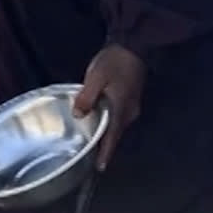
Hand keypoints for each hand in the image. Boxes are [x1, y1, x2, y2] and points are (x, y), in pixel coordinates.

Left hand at [73, 45, 145, 170]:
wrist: (133, 45)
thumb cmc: (114, 61)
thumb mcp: (95, 77)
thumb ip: (86, 97)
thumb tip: (78, 115)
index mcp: (120, 109)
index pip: (112, 137)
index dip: (105, 153)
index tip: (99, 168)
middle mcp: (129, 112)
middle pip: (115, 134)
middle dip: (104, 146)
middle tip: (89, 156)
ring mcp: (131, 106)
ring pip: (116, 126)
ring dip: (105, 134)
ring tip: (91, 141)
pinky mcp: (130, 99)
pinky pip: (118, 117)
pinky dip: (108, 122)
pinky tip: (97, 120)